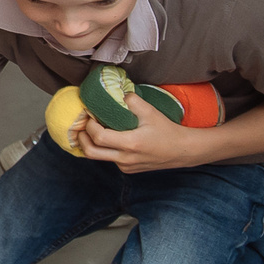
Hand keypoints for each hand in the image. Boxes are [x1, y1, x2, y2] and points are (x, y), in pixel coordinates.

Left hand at [76, 91, 200, 171]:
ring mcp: (126, 166)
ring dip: (91, 144)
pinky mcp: (129, 170)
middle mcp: (126, 159)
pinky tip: (107, 138)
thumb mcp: (150, 111)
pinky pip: (109, 160)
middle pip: (91, 152)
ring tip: (91, 130)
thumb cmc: (167, 130)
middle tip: (80, 126)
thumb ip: (131, 100)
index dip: (88, 125)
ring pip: (99, 157)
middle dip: (81, 138)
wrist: (183, 151)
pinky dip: (103, 149)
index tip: (89, 115)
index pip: (98, 137)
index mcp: (130, 144)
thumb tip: (116, 93)